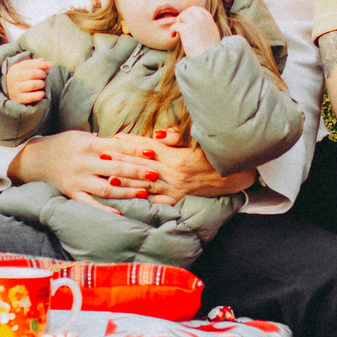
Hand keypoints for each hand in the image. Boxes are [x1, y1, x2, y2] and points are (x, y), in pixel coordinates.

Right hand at [4, 55, 51, 106]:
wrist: (8, 90)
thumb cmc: (20, 77)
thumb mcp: (24, 68)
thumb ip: (35, 63)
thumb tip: (46, 62)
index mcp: (16, 68)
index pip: (30, 64)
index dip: (42, 64)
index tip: (50, 65)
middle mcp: (14, 78)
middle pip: (32, 74)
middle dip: (42, 74)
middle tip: (45, 76)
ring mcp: (16, 89)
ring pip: (32, 85)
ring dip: (41, 83)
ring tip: (42, 84)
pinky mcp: (19, 99)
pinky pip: (31, 97)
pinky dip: (39, 94)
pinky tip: (42, 93)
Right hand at [7, 130, 157, 201]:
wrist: (32, 160)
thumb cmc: (61, 146)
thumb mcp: (80, 137)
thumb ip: (102, 142)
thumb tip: (127, 143)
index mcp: (87, 145)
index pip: (117, 147)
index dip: (136, 150)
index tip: (152, 153)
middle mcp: (83, 162)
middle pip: (116, 168)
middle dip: (137, 172)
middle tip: (155, 174)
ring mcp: (77, 180)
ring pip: (107, 188)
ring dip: (127, 191)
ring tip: (144, 192)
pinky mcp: (71, 193)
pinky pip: (90, 203)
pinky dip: (104, 209)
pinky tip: (120, 212)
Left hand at [102, 131, 258, 202]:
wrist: (234, 176)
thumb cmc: (216, 154)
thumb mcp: (199, 140)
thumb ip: (177, 136)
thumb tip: (157, 135)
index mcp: (178, 156)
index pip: (148, 147)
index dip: (130, 142)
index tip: (114, 137)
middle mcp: (174, 173)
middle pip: (142, 165)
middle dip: (121, 161)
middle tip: (102, 156)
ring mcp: (175, 188)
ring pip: (145, 184)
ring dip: (126, 181)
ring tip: (107, 177)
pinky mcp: (177, 198)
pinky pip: (156, 200)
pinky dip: (141, 199)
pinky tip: (127, 198)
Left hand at [172, 6, 221, 54]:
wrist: (208, 59)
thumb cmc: (210, 51)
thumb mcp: (213, 35)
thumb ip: (207, 28)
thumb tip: (198, 27)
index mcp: (209, 20)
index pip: (199, 10)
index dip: (191, 13)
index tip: (187, 20)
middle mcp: (202, 19)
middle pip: (190, 10)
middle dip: (184, 16)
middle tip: (180, 24)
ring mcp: (194, 23)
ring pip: (182, 15)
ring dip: (178, 22)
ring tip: (177, 31)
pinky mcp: (186, 29)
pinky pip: (175, 25)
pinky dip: (172, 29)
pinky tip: (173, 35)